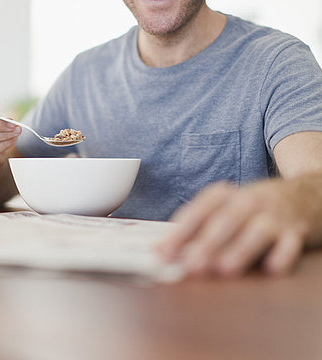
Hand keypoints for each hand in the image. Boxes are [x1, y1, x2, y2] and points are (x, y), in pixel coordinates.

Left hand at [156, 180, 308, 277]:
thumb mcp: (224, 208)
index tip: (164, 253)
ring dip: (240, 249)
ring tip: (224, 268)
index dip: (180, 232)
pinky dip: (282, 255)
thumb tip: (158, 250)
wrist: (303, 194)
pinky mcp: (296, 231)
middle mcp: (249, 201)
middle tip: (191, 265)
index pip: (199, 210)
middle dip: (208, 243)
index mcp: (225, 195)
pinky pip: (290, 243)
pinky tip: (272, 268)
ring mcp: (274, 215)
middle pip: (226, 221)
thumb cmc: (254, 206)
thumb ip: (193, 228)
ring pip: (257, 231)